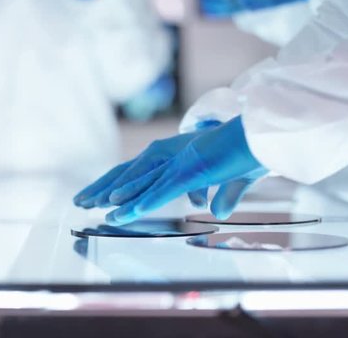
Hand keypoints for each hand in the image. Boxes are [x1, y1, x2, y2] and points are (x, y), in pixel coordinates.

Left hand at [105, 116, 266, 225]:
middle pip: (128, 174)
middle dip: (103, 188)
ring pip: (140, 183)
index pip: (139, 172)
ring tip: (93, 209)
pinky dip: (142, 201)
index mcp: (178, 157)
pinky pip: (161, 190)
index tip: (97, 198)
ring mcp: (179, 162)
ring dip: (117, 198)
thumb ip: (224, 194)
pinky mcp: (190, 169)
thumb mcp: (234, 180)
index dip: (117, 185)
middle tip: (79, 200)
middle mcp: (171, 156)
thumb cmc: (251, 153)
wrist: (268, 135)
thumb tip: (218, 210)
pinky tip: (124, 212)